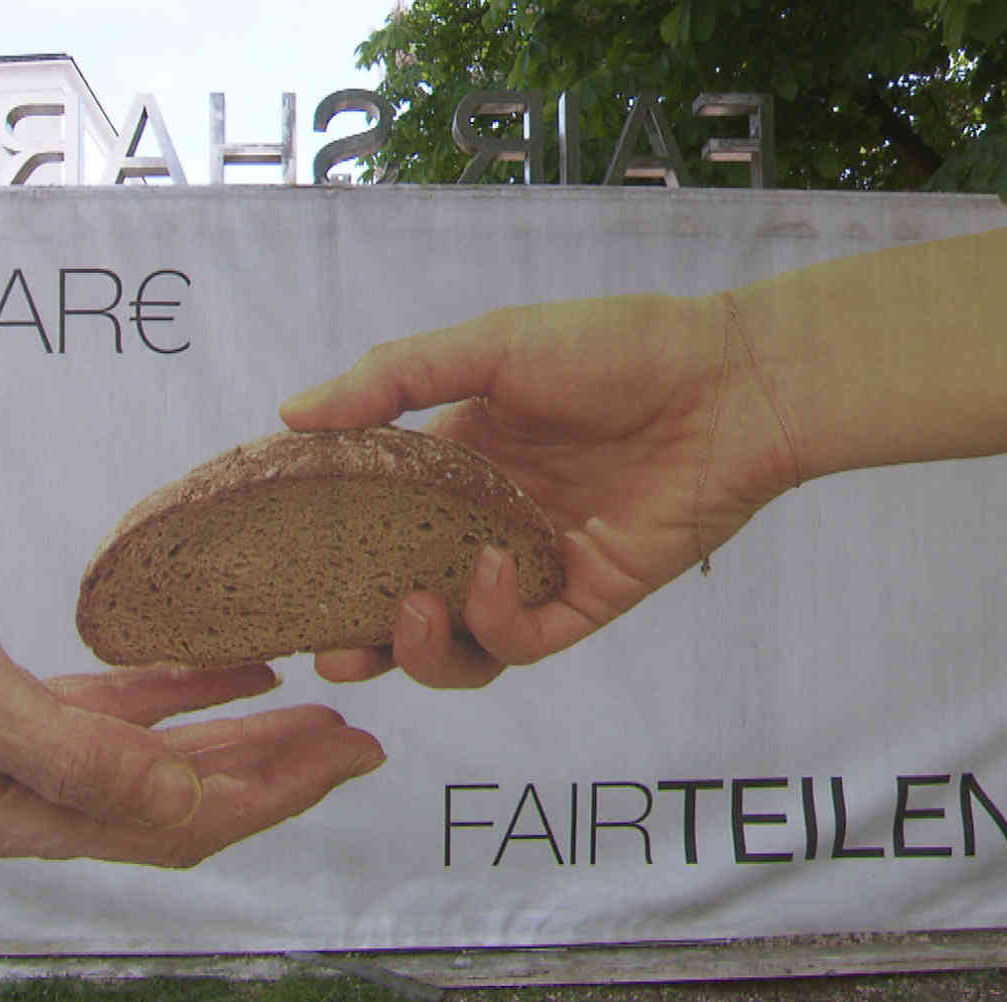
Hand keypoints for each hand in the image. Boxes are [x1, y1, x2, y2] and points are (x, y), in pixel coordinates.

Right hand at [0, 525, 385, 864]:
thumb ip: (72, 754)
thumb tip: (180, 805)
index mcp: (9, 815)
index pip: (175, 825)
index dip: (271, 795)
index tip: (351, 756)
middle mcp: (10, 803)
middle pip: (174, 804)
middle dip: (272, 775)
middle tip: (356, 738)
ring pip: (145, 764)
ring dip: (229, 740)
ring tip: (309, 707)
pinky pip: (100, 716)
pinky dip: (166, 699)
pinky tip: (217, 671)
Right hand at [281, 294, 800, 687]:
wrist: (730, 380)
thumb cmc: (616, 347)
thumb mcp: (491, 346)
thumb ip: (392, 380)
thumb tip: (290, 414)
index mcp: (451, 467)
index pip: (369, 528)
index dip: (325, 560)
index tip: (277, 575)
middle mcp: (484, 526)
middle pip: (405, 607)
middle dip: (361, 641)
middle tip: (329, 651)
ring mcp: (535, 569)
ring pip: (461, 645)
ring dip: (422, 650)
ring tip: (405, 615)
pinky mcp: (587, 599)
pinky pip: (524, 641)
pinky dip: (496, 619)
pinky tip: (493, 571)